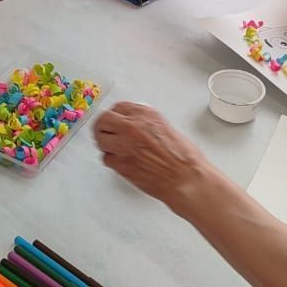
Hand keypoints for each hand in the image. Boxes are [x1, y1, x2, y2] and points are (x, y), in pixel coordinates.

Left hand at [93, 102, 216, 214]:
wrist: (186, 179)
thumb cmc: (184, 158)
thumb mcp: (166, 128)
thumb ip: (147, 124)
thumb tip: (136, 125)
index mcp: (145, 115)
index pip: (119, 107)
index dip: (116, 115)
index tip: (115, 119)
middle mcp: (132, 127)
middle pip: (103, 120)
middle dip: (102, 126)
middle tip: (104, 132)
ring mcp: (124, 145)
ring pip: (100, 139)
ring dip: (105, 143)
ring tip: (112, 148)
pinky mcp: (121, 164)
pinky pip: (107, 159)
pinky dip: (112, 160)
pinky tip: (121, 161)